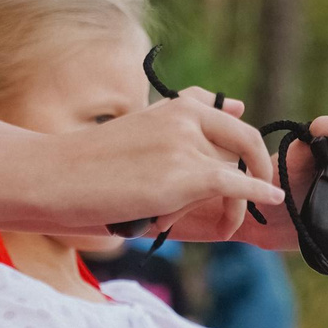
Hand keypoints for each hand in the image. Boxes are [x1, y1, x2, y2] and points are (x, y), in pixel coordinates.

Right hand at [47, 88, 282, 242]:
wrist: (55, 177)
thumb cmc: (89, 163)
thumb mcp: (139, 130)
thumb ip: (182, 119)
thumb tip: (237, 107)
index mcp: (173, 105)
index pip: (224, 116)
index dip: (240, 140)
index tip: (247, 154)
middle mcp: (184, 116)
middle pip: (239, 143)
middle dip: (252, 168)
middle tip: (256, 191)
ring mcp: (186, 143)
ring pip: (232, 173)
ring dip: (226, 202)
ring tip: (194, 222)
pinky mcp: (185, 175)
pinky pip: (236, 184)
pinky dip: (258, 192)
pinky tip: (272, 199)